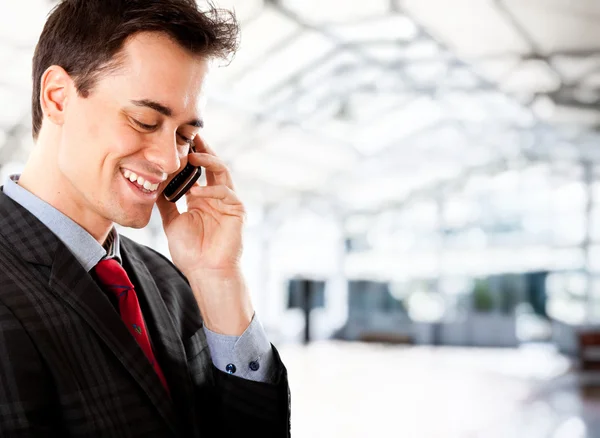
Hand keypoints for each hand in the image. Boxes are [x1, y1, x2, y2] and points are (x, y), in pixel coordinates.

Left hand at [156, 135, 244, 277]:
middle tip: (189, 134)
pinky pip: (225, 192)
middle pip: (212, 164)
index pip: (197, 170)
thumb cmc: (191, 252)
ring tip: (191, 155)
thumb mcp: (172, 222)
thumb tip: (153, 183)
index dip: (189, 155)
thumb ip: (166, 202)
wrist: (206, 272)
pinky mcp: (237, 211)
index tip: (177, 141)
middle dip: (201, 149)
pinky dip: (210, 190)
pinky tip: (195, 193)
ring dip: (208, 161)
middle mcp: (216, 196)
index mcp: (202, 198)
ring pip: (222, 172)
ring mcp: (228, 202)